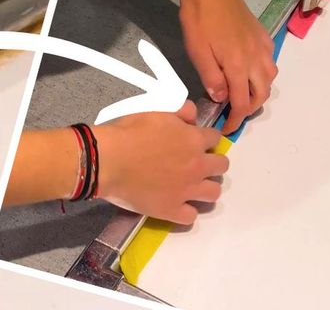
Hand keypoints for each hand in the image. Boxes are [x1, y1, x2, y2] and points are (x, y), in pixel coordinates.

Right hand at [95, 101, 228, 224]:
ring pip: (214, 192)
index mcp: (193, 139)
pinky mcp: (172, 210)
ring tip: (190, 186)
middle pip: (222, 166)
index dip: (204, 139)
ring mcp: (186, 190)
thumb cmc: (127, 132)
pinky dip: (185, 211)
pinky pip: (191, 216)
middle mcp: (197, 166)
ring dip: (205, 187)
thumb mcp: (154, 112)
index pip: (214, 138)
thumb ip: (179, 112)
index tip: (195, 141)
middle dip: (212, 163)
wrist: (107, 160)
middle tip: (195, 163)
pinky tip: (175, 205)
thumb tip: (192, 114)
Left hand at [179, 0, 276, 133]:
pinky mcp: (262, 35)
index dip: (237, 120)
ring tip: (242, 94)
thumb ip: (211, 78)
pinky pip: (269, 60)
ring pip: (270, 77)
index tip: (228, 127)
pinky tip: (248, 70)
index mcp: (239, 66)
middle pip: (262, 93)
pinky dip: (262, 72)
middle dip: (250, 108)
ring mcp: (262, 45)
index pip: (243, 103)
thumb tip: (221, 99)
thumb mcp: (198, 53)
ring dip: (259, 90)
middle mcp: (256, 58)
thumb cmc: (199, 21)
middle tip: (234, 113)